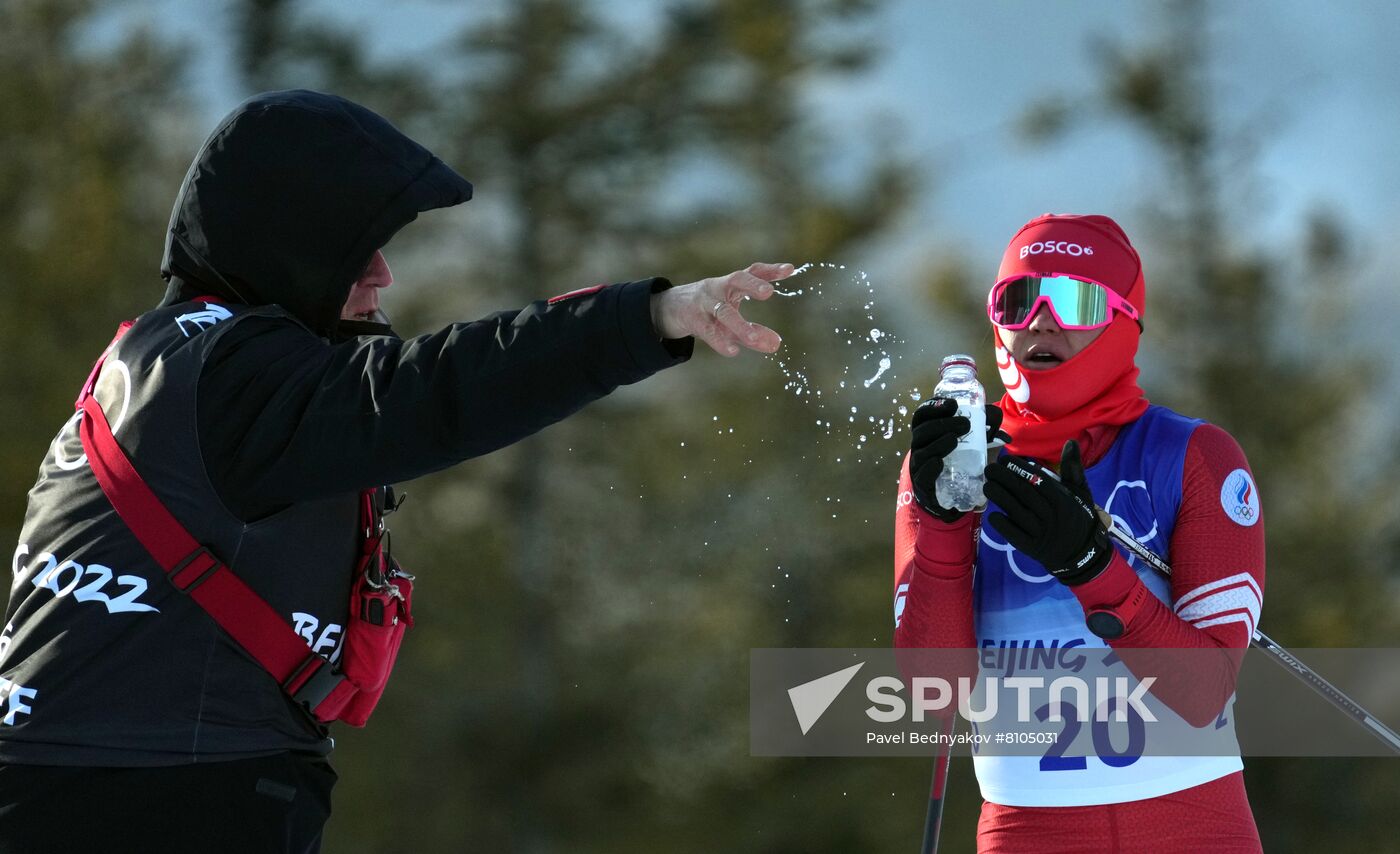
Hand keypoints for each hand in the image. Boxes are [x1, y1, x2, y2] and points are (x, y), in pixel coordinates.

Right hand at [650, 262, 790, 355]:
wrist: (670, 309)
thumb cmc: (708, 310)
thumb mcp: (732, 319)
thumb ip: (754, 332)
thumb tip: (776, 345)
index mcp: (731, 284)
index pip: (752, 271)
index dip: (770, 270)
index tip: (790, 269)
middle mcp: (718, 288)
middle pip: (736, 280)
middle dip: (752, 284)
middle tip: (768, 292)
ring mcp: (704, 303)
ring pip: (723, 311)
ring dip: (739, 325)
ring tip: (754, 339)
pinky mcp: (693, 320)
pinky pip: (708, 330)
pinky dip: (720, 341)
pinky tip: (733, 351)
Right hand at [908, 398, 1007, 522]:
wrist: (953, 493)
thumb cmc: (960, 460)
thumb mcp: (972, 441)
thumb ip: (982, 427)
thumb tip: (995, 415)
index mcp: (927, 432)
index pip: (922, 415)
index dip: (933, 407)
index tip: (952, 404)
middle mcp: (920, 446)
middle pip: (922, 431)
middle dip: (942, 424)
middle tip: (965, 424)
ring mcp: (920, 466)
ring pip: (921, 452)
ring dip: (937, 443)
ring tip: (954, 440)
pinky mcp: (924, 484)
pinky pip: (922, 475)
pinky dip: (929, 467)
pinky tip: (939, 462)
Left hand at [983, 440, 1112, 585]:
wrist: (1082, 553)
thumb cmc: (1079, 517)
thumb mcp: (1080, 492)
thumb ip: (1073, 468)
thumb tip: (1070, 442)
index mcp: (1063, 500)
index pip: (1038, 481)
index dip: (1020, 469)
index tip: (1005, 460)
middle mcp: (1052, 516)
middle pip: (1024, 494)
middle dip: (1004, 479)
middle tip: (989, 469)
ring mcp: (1041, 533)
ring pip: (1016, 512)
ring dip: (999, 498)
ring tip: (987, 485)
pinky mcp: (1032, 548)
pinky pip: (1014, 534)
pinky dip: (1002, 524)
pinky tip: (992, 514)